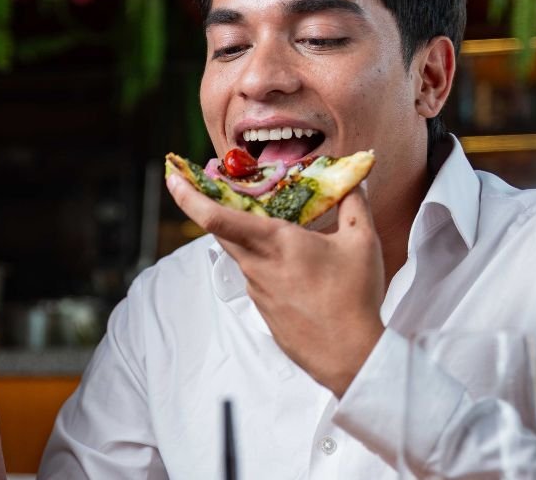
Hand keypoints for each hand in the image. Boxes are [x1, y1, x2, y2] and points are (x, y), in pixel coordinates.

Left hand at [166, 174, 385, 396]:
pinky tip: (290, 263)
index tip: (173, 178)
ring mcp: (256, 289)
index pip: (217, 217)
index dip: (189, 196)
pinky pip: (255, 274)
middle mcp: (256, 264)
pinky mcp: (262, 308)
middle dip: (207, 205)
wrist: (348, 355)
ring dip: (245, 234)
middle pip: (219, 230)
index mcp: (274, 242)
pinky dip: (263, 260)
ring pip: (240, 252)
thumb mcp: (361, 243)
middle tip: (211, 184)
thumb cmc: (353, 298)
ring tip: (271, 221)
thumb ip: (354, 205)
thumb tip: (353, 183)